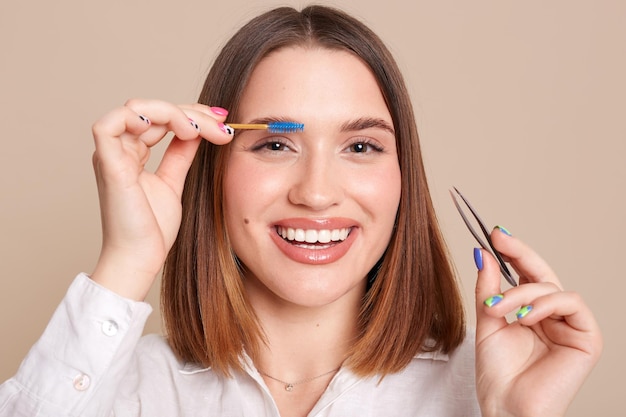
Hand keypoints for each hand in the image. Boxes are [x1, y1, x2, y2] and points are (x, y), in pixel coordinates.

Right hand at [90, 99, 232, 299]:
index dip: (191, 114)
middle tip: (221, 127)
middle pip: (153, 110)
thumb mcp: (174, 181)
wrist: (142, 258)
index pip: (160, 117)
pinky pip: (110, 125)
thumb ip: (181, 153)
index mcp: (131, 153)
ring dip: (173, 112)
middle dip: (191, 113)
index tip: (222, 122)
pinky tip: (171, 128)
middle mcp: (118, 150)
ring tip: (198, 131)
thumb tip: (197, 130)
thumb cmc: (153, 229)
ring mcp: (111, 156)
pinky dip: (138, 117)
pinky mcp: (108, 166)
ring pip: (137, 109)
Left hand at [474, 227, 602, 416]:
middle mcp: (551, 317)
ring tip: (498, 308)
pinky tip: (524, 317)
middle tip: (499, 240)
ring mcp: (570, 326)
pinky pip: (572, 303)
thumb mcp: (487, 321)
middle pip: (542, 274)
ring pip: (552, 287)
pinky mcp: (586, 338)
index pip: (525, 275)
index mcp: (529, 312)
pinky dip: (546, 303)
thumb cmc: (497, 373)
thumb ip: (488, 288)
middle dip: (520, 254)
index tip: (493, 234)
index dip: (513, 253)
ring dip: (522, 292)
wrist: (506, 408)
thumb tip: (484, 253)